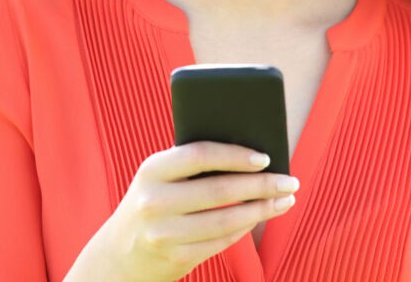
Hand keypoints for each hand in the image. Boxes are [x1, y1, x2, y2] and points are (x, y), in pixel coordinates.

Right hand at [66, 141, 299, 281]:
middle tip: (290, 181)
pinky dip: (246, 228)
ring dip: (262, 209)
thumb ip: (193, 162)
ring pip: (226, 220)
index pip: (200, 155)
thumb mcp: (161, 177)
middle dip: (261, 185)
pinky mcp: (176, 258)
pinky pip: (222, 241)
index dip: (235, 156)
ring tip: (285, 199)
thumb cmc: (154, 200)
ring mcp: (164, 233)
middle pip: (219, 190)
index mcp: (152, 170)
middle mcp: (154, 201)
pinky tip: (261, 216)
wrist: (120, 253)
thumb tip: (251, 153)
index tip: (266, 157)